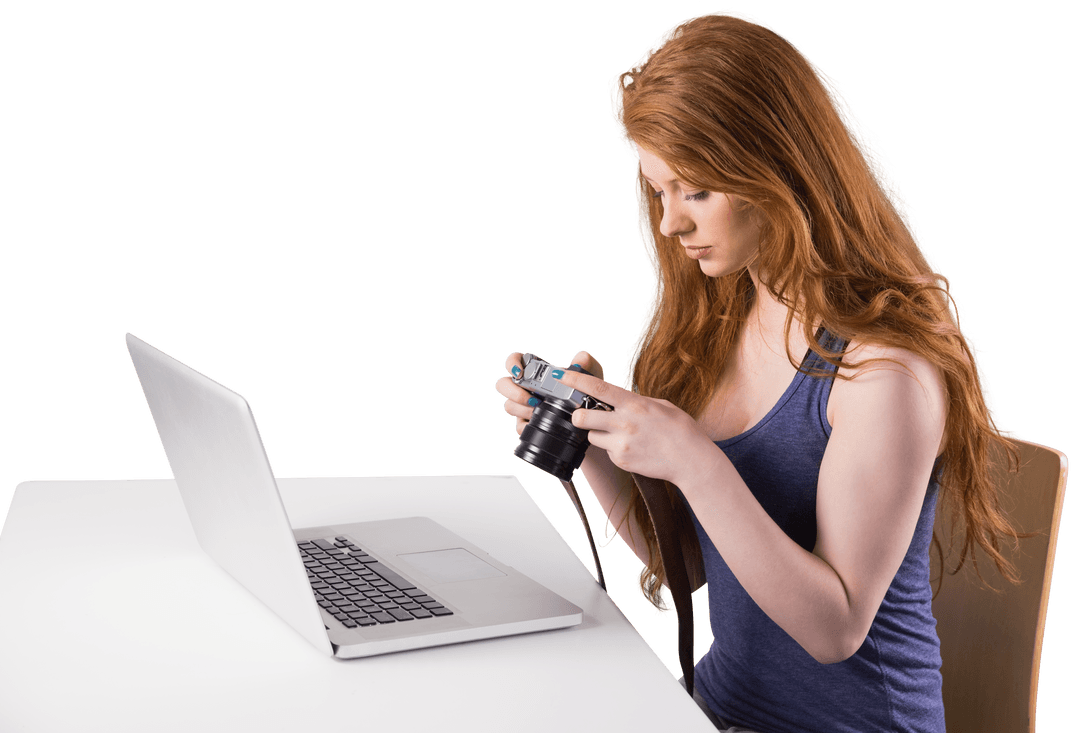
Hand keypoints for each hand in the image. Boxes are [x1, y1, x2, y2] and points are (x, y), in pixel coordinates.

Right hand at [494, 350, 604, 436]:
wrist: (591, 424)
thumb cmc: (588, 395)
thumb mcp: (591, 378)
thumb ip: (587, 364)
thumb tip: (580, 359)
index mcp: (536, 371)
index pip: (515, 361)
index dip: (512, 364)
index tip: (519, 372)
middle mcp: (526, 388)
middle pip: (503, 385)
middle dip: (512, 391)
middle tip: (532, 398)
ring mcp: (524, 406)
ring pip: (510, 405)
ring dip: (522, 408)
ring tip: (540, 411)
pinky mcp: (527, 424)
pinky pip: (519, 426)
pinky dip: (528, 425)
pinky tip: (541, 424)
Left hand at [553, 368, 710, 485]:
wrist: (692, 461)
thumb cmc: (681, 430)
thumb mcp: (660, 405)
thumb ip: (635, 401)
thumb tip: (618, 399)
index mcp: (634, 404)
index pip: (598, 388)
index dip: (577, 380)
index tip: (563, 375)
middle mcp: (624, 424)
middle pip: (582, 417)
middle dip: (577, 415)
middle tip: (583, 414)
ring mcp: (621, 444)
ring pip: (591, 436)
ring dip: (598, 434)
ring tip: (620, 434)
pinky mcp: (621, 461)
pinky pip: (606, 451)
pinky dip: (613, 449)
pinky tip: (632, 448)